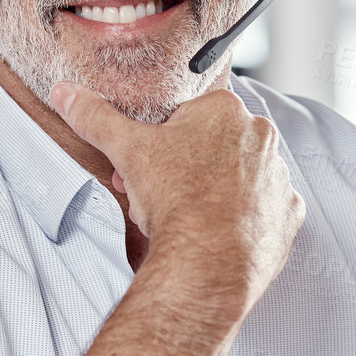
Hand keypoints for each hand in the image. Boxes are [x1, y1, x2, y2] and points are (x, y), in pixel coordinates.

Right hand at [48, 80, 303, 319]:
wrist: (207, 262)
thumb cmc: (174, 201)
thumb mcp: (126, 150)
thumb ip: (96, 117)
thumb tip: (67, 93)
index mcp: (225, 110)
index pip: (186, 119)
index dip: (159, 145)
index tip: (147, 168)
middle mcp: (260, 137)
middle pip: (212, 148)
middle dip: (183, 170)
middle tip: (158, 197)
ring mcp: (279, 177)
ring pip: (239, 178)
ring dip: (215, 193)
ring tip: (188, 220)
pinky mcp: (289, 215)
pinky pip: (264, 211)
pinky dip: (244, 220)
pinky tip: (220, 234)